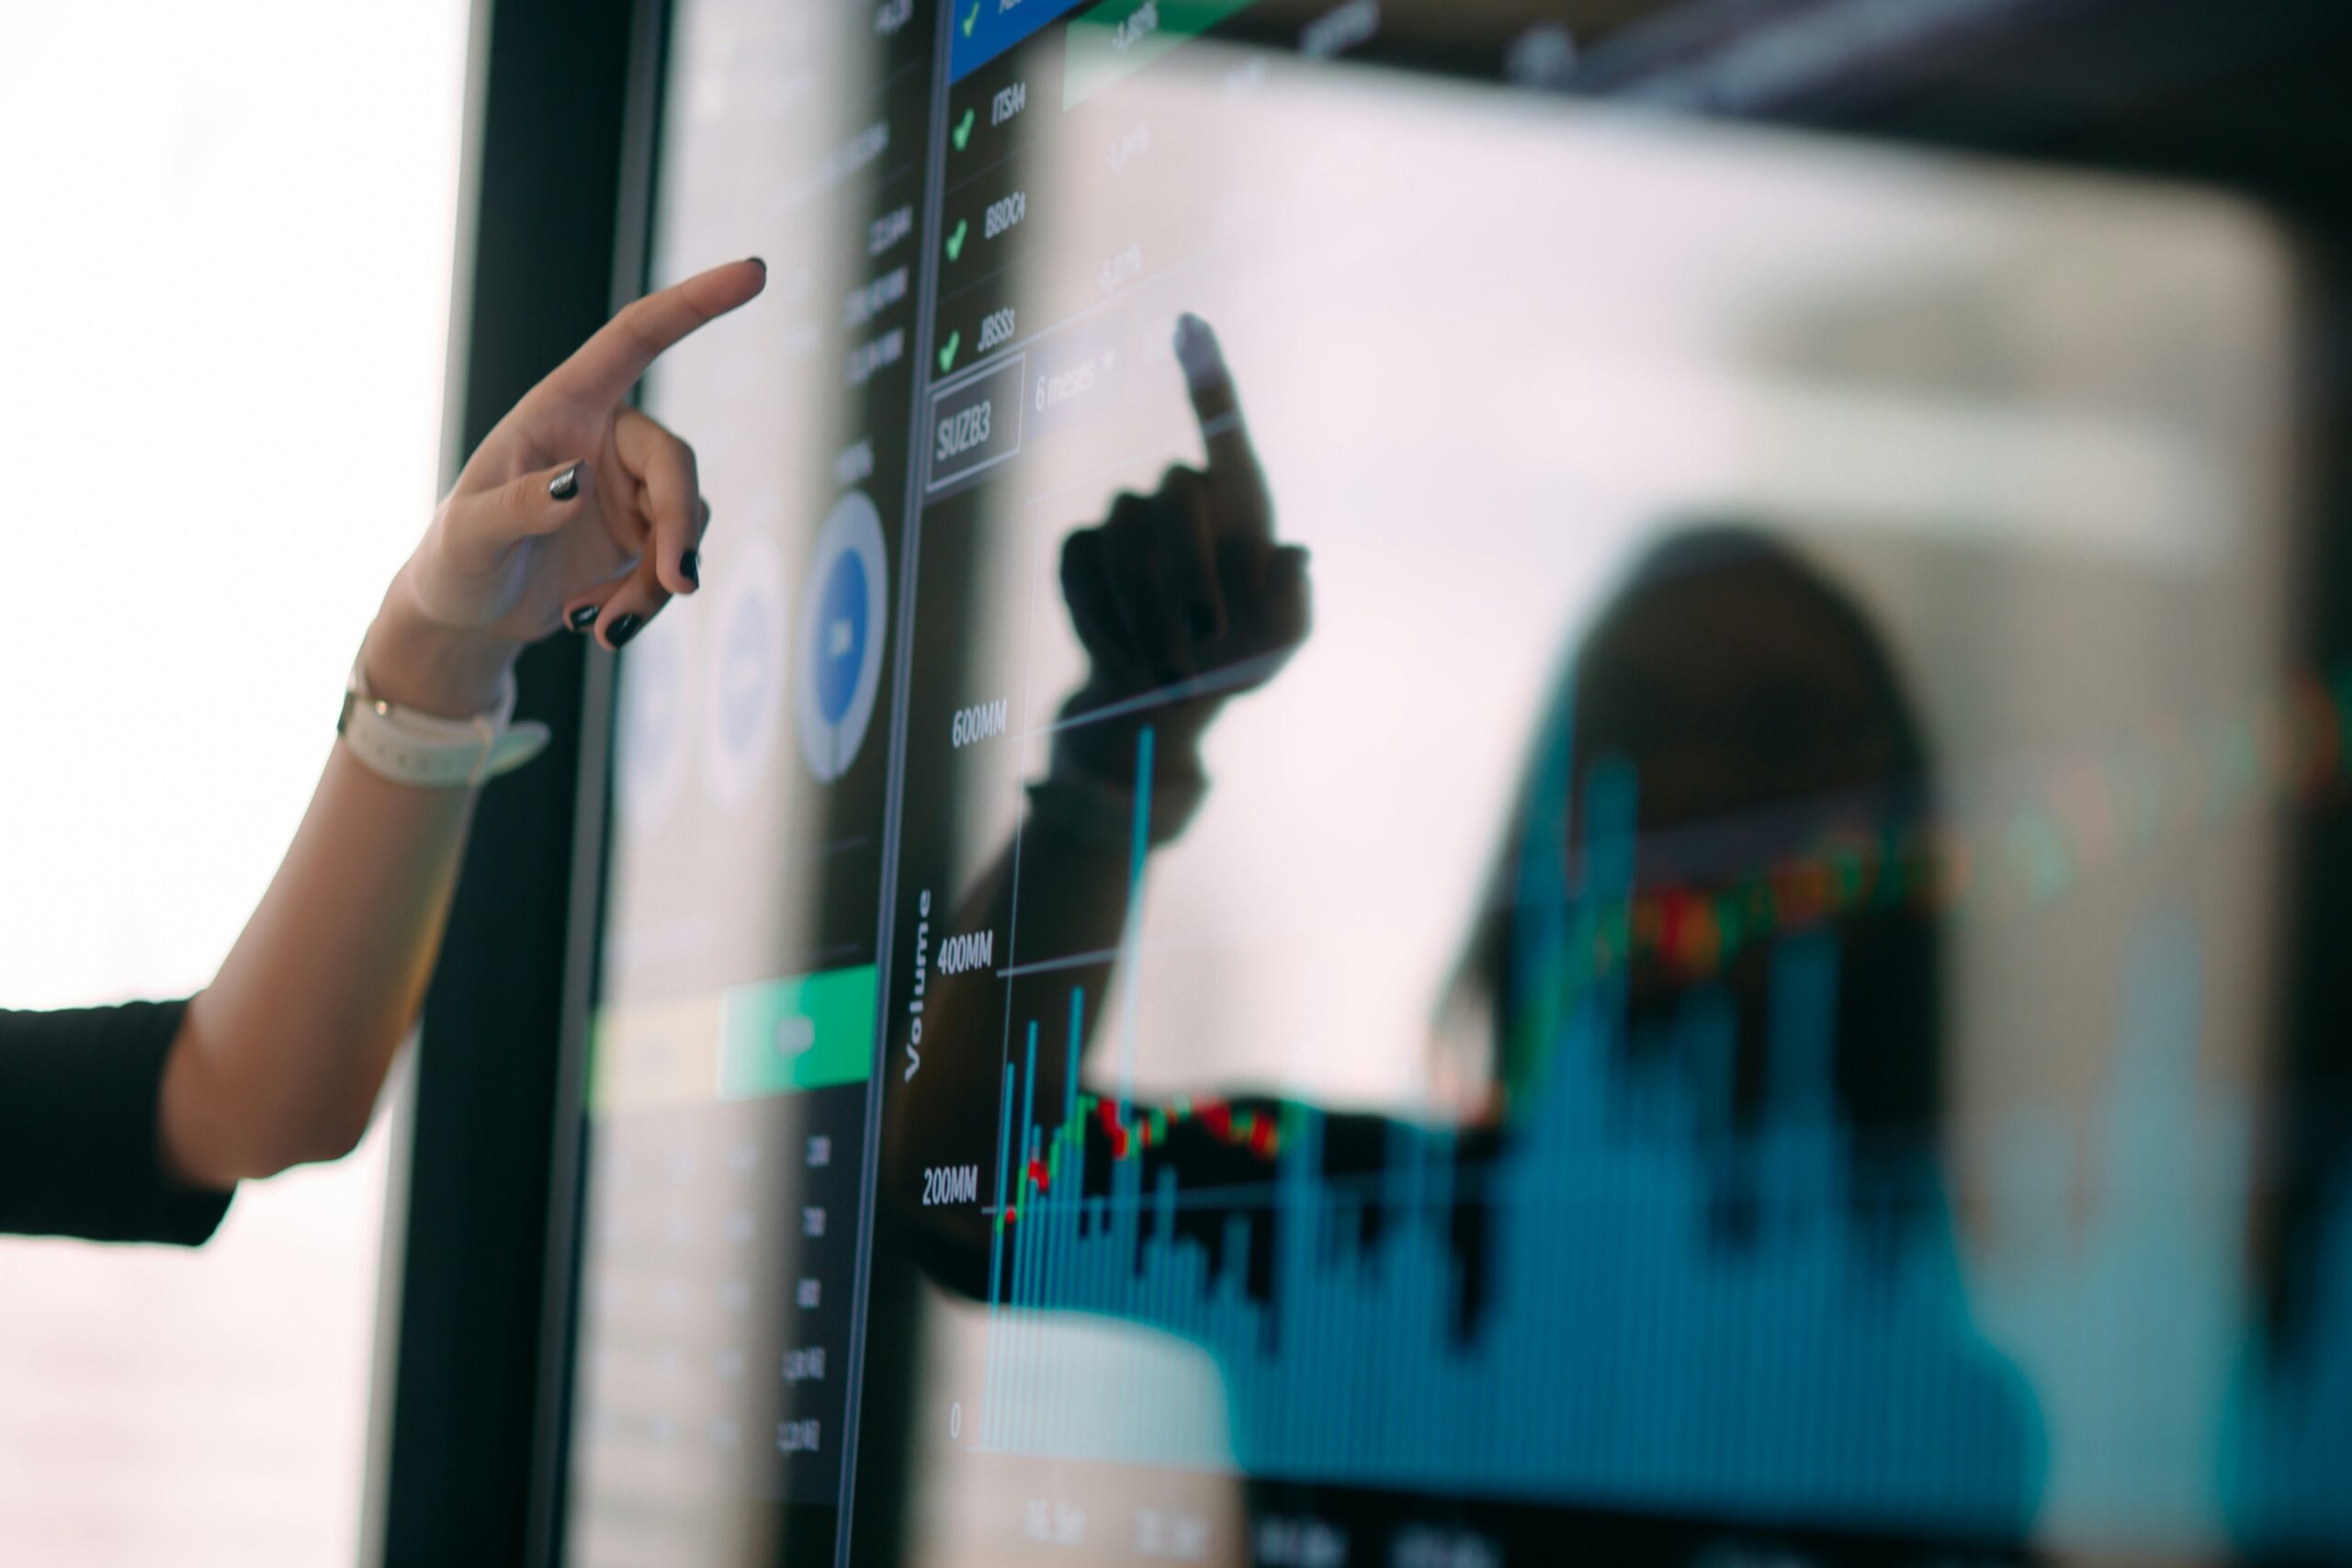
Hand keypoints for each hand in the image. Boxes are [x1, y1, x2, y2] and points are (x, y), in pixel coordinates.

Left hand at [365, 258, 767, 714]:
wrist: (467, 616)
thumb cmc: (454, 561)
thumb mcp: (470, 535)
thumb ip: (519, 507)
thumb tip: (579, 482)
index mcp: (565, 406)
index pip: (638, 337)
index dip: (696, 302)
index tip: (754, 271)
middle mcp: (607, 439)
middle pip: (676, 464)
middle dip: (680, 526)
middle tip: (676, 584)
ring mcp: (631, 491)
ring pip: (685, 526)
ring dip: (656, 583)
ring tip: (603, 627)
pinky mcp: (645, 540)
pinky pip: (675, 565)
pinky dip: (647, 603)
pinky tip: (598, 626)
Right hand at [1056, 314, 1310, 785]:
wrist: (1163, 697)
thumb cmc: (1236, 659)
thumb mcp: (1281, 643)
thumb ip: (1294, 605)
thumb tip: (1295, 553)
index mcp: (1239, 501)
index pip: (1224, 428)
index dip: (1206, 377)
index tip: (1191, 323)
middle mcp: (1179, 496)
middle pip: (1176, 498)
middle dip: (1191, 575)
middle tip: (1207, 640)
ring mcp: (1123, 520)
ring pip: (1126, 547)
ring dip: (1151, 618)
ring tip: (1171, 673)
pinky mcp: (1078, 552)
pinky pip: (1083, 572)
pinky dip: (1109, 624)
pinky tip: (1126, 657)